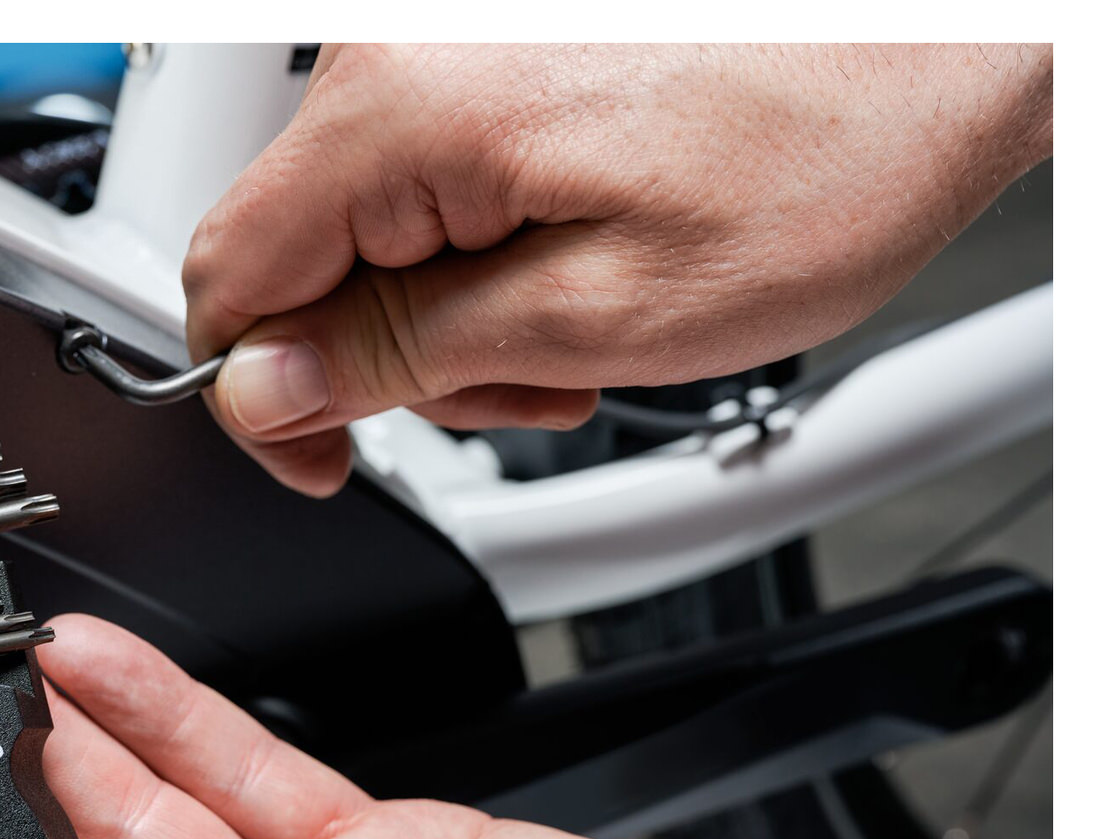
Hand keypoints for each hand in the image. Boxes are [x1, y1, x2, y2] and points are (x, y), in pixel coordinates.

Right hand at [183, 43, 1052, 494]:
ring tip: (572, 328)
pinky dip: (479, 237)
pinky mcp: (486, 40)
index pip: (226, 280)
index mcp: (402, 115)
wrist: (951, 33)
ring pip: (365, 220)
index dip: (262, 398)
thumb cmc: (823, 150)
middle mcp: (400, 49)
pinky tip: (569, 258)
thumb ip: (403, 356)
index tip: (324, 457)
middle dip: (387, 356)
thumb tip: (266, 389)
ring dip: (447, 305)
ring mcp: (440, 34)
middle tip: (520, 388)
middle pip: (298, 254)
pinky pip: (424, 166)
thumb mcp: (595, 314)